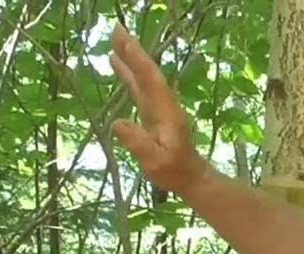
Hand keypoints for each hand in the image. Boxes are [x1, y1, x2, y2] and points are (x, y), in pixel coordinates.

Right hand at [108, 24, 209, 193]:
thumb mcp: (155, 161)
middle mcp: (163, 103)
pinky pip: (138, 85)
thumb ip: (138, 143)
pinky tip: (116, 62)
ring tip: (114, 38)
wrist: (189, 175)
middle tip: (117, 29)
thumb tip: (117, 123)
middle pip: (147, 72)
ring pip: (142, 76)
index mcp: (166, 112)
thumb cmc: (174, 170)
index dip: (139, 63)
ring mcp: (157, 105)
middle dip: (133, 51)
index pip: (151, 82)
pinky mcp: (152, 110)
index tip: (127, 43)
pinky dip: (128, 72)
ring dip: (130, 57)